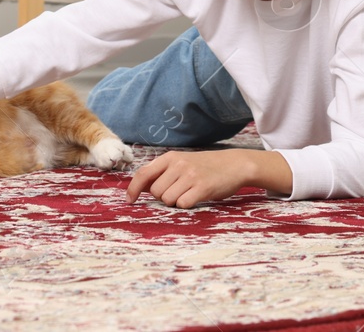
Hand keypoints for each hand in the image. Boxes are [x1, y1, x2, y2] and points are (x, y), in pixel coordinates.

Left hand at [127, 149, 279, 208]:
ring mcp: (190, 176)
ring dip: (176, 202)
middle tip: (178, 191)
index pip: (143, 173)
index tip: (129, 200)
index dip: (133, 189)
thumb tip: (140, 188)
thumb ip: (162, 173)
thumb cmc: (205, 166)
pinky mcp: (202, 187)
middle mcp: (178, 165)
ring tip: (189, 193)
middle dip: (163, 197)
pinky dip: (187, 205)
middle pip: (156, 192)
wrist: (234, 165)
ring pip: (168, 200)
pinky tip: (197, 196)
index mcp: (170, 158)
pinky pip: (183, 204)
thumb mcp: (182, 163)